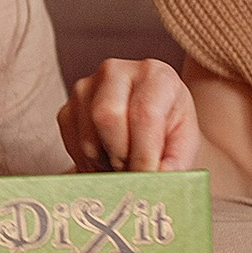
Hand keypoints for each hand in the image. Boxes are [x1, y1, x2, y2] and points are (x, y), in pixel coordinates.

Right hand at [58, 58, 199, 172]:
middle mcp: (115, 72)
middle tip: (134, 174)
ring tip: (125, 166)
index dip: (144, 154)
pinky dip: (91, 165)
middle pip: (106, 118)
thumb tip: (159, 176)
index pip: (144, 114)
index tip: (147, 180)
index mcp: (154, 74)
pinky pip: (73, 149)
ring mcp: (85, 89)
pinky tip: (108, 161)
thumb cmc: (169, 127)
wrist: (148, 119)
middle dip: (121, 157)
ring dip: (106, 166)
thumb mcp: (185, 141)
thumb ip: (176, 160)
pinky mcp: (66, 110)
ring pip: (88, 141)